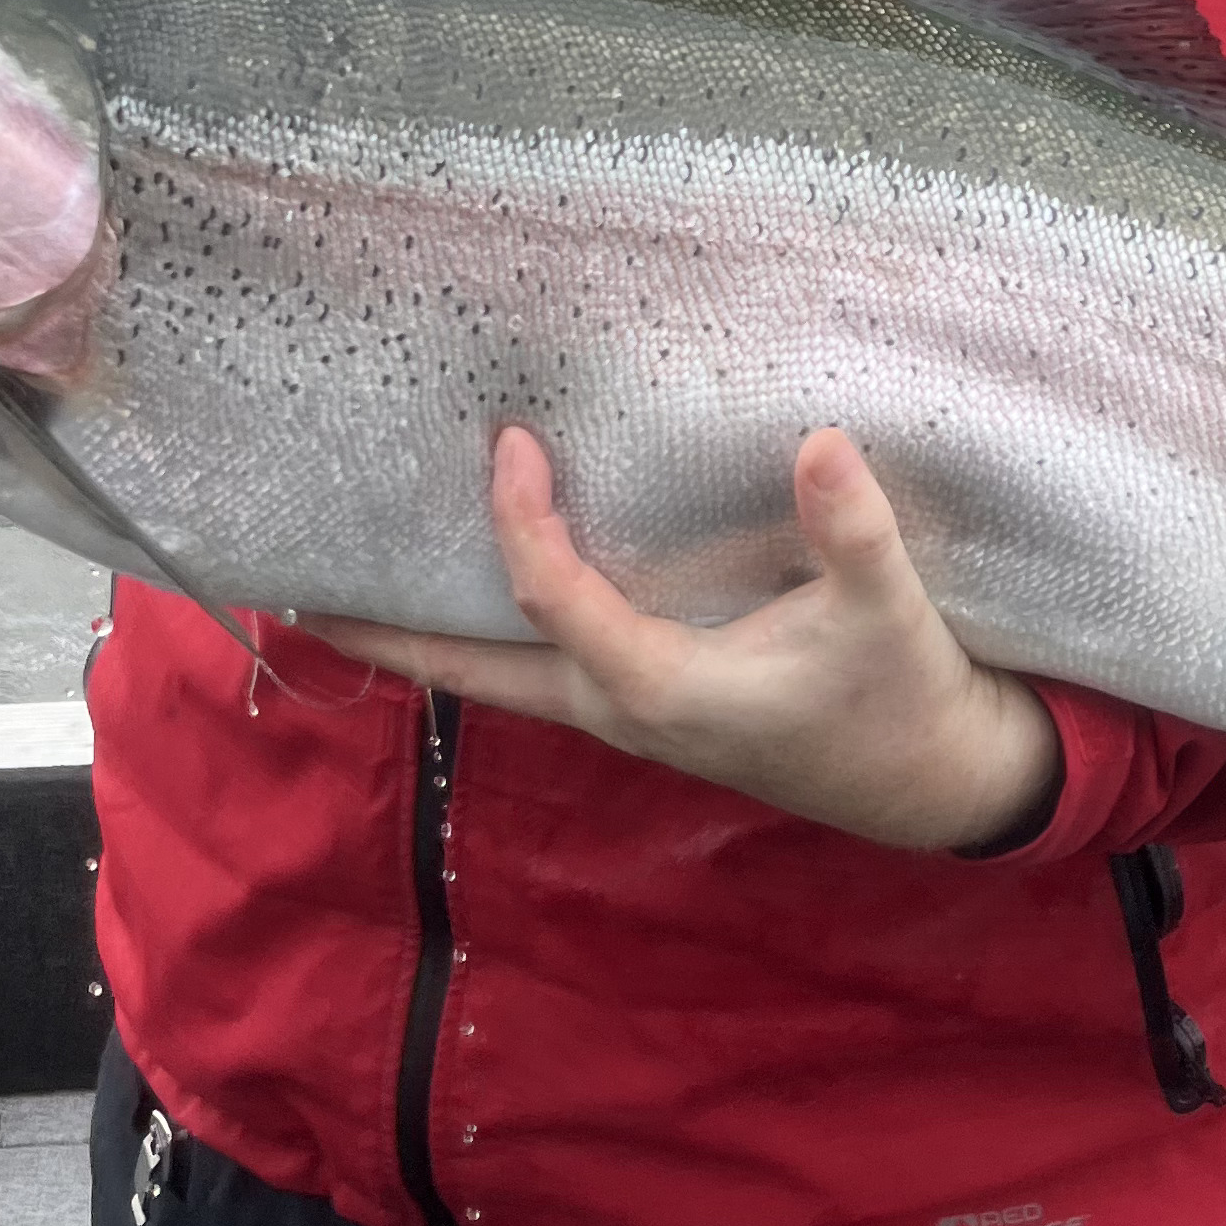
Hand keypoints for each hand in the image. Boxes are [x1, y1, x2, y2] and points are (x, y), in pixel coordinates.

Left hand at [309, 425, 1064, 854]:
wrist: (936, 783)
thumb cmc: (904, 696)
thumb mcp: (886, 612)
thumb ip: (851, 531)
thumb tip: (821, 442)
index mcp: (658, 688)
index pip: (550, 599)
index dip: (519, 521)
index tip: (509, 442)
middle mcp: (619, 709)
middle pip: (471, 675)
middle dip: (383, 636)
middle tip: (289, 599)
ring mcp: (626, 715)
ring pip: (497, 677)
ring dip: (423, 637)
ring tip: (347, 590)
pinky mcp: (646, 706)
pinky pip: (537, 667)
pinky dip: (487, 631)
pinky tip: (472, 590)